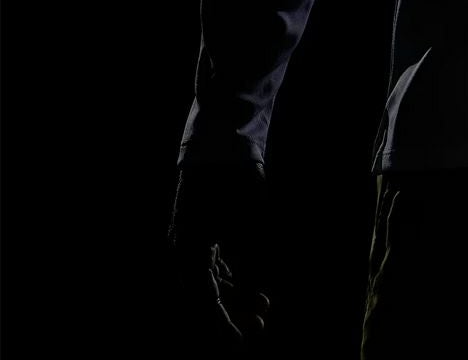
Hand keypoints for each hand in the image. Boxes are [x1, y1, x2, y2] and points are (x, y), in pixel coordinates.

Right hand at [166, 161, 272, 354]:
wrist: (223, 147)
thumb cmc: (234, 184)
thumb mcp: (249, 225)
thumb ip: (250, 264)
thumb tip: (254, 299)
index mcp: (188, 255)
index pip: (204, 305)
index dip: (223, 328)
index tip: (241, 346)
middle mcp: (186, 254)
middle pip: (206, 299)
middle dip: (231, 317)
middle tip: (259, 328)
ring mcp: (193, 245)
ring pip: (212, 285)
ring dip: (235, 300)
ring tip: (263, 312)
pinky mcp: (203, 236)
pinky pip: (216, 269)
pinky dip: (233, 282)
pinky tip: (253, 293)